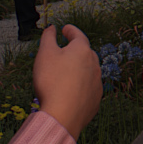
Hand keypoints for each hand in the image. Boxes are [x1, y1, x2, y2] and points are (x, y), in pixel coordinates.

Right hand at [34, 20, 104, 138]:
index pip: (78, 35)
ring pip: (88, 71)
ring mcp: (97, 83)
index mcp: (83, 51)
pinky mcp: (95, 100)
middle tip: (66, 49)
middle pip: (85, 53)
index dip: (70, 30)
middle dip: (76, 49)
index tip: (65, 29)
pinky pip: (88, 87)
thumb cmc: (52, 82)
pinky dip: (80, 85)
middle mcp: (94, 65)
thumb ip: (48, 37)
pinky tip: (71, 89)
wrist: (63, 115)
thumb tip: (51, 28)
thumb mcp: (45, 54)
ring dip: (79, 68)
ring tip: (67, 70)